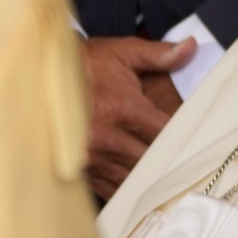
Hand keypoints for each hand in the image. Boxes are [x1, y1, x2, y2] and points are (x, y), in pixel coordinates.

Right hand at [82, 35, 195, 199]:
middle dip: (169, 163)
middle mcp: (108, 137)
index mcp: (124, 108)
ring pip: (134, 180)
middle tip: (187, 164)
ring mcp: (92, 157)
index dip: (184, 139)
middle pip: (153, 162)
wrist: (39, 76)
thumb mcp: (123, 52)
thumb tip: (191, 47)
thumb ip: (159, 54)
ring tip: (168, 179)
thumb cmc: (87, 64)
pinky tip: (140, 187)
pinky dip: (127, 189)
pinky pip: (111, 189)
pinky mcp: (80, 169)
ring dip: (150, 180)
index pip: (166, 134)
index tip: (197, 141)